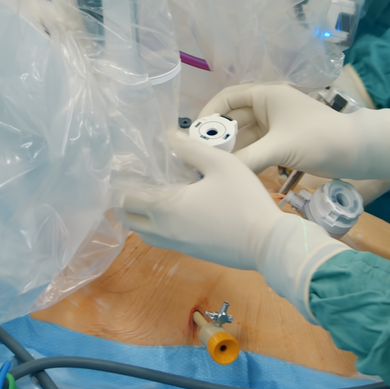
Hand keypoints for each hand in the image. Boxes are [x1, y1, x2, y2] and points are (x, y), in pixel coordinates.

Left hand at [121, 134, 346, 318]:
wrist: (265, 242)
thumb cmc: (243, 200)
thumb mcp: (221, 164)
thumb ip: (191, 149)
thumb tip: (168, 136)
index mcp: (165, 207)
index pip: (127, 198)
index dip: (123, 184)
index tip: (128, 169)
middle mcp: (163, 230)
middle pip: (129, 219)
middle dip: (128, 201)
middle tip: (140, 181)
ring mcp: (176, 244)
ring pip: (144, 232)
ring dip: (141, 215)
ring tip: (155, 195)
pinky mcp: (189, 252)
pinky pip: (161, 239)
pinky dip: (157, 226)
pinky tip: (176, 210)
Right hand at [200, 82, 358, 174]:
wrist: (358, 152)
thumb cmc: (320, 139)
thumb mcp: (280, 148)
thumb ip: (246, 159)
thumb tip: (215, 171)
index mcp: (267, 95)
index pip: (227, 98)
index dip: (207, 115)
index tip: (192, 138)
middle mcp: (269, 106)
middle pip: (232, 119)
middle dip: (215, 137)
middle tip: (196, 160)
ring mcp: (276, 125)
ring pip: (243, 136)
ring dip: (228, 150)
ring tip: (208, 170)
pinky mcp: (283, 142)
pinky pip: (255, 148)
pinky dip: (243, 158)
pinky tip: (231, 174)